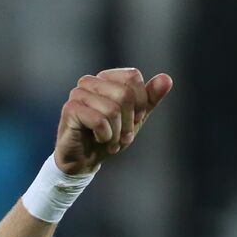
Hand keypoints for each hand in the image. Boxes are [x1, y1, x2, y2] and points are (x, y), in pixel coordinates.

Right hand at [54, 69, 172, 174]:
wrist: (84, 159)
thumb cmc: (108, 136)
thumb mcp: (135, 118)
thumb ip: (150, 99)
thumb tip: (167, 78)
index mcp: (106, 78)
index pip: (133, 77)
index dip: (140, 103)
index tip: (136, 120)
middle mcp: (90, 81)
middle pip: (124, 94)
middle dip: (128, 122)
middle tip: (123, 137)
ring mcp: (77, 94)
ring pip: (112, 109)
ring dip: (116, 133)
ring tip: (110, 141)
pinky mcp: (70, 110)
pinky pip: (99, 121)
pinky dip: (105, 136)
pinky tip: (98, 139)